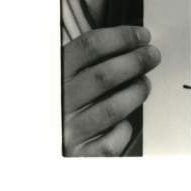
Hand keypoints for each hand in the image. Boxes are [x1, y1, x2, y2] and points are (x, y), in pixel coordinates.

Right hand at [62, 25, 160, 155]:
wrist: (38, 145)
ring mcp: (69, 131)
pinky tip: (124, 120)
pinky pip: (112, 139)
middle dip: (136, 61)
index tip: (141, 36)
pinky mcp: (81, 155)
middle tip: (152, 56)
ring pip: (114, 107)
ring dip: (137, 91)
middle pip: (105, 75)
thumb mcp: (64, 76)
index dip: (121, 37)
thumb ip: (88, 62)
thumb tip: (131, 45)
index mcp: (54, 76)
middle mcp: (59, 102)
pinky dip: (124, 128)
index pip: (89, 46)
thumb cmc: (60, 103)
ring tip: (144, 83)